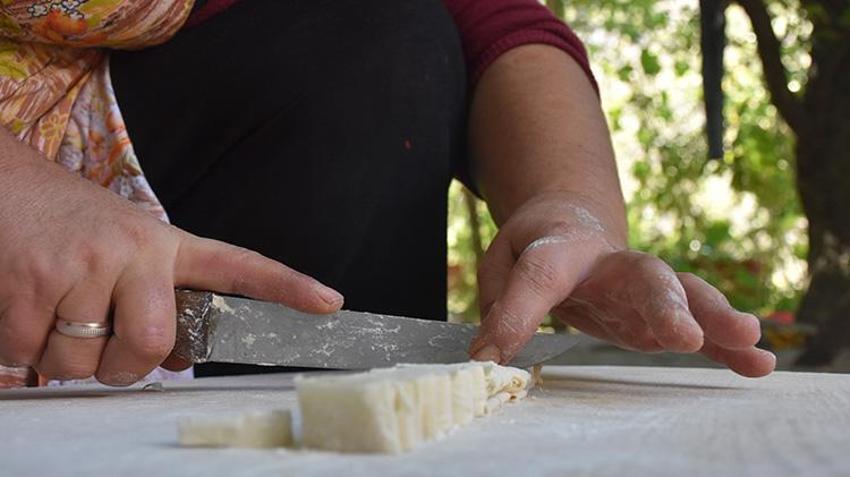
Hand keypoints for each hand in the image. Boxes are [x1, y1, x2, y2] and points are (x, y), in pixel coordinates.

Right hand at [0, 137, 342, 385]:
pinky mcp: (31, 282)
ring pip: (83, 364)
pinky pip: (28, 357)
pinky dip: (18, 350)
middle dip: (124, 366)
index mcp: (164, 244)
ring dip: (61, 359)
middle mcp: (133, 251)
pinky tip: (20, 310)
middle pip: (154, 348)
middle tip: (102, 344)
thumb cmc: (69, 225)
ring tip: (52, 310)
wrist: (1, 184)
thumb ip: (156, 297)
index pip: (237, 267)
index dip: (286, 287)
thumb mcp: (126, 247)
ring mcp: (82, 266)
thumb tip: (177, 360)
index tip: (329, 303)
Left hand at [469, 191, 775, 376]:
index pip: (539, 276)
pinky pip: (697, 328)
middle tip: (684, 334)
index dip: (514, 314)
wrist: (574, 225)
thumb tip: (489, 359)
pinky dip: (726, 346)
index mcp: (559, 248)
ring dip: (714, 318)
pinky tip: (757, 364)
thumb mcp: (502, 262)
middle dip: (666, 304)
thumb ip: (498, 303)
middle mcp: (611, 265)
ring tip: (748, 338)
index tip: (489, 354)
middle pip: (642, 276)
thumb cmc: (535, 247)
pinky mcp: (657, 314)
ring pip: (684, 295)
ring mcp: (641, 289)